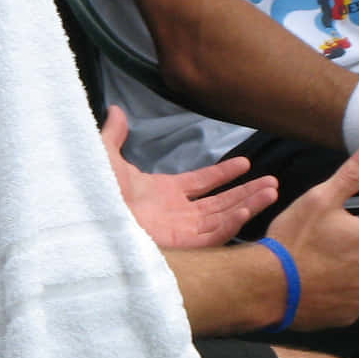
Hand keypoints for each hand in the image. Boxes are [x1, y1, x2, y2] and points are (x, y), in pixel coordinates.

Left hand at [101, 104, 277, 247]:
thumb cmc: (94, 194)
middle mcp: (176, 214)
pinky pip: (213, 236)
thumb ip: (114, 135)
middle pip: (220, 202)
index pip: (202, 183)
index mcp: (162, 194)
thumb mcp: (104, 158)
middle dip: (247, 192)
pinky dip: (231, 223)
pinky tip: (246, 209)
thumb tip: (115, 109)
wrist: (86, 222)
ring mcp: (180, 232)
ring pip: (223, 218)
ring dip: (248, 204)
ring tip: (272, 190)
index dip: (224, 174)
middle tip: (273, 181)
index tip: (246, 162)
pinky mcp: (180, 248)